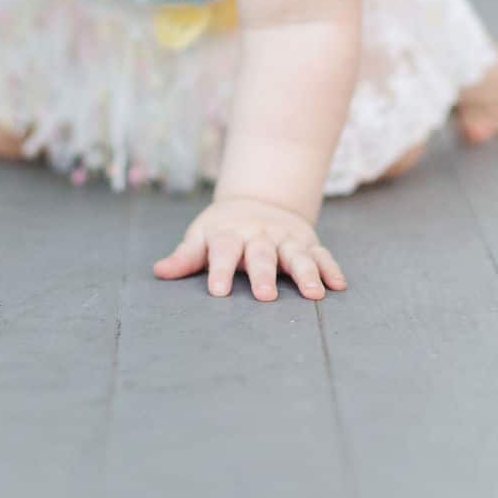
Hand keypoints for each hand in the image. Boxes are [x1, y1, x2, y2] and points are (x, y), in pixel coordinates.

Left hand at [153, 195, 347, 299]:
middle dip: (264, 274)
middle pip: (261, 253)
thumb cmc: (224, 229)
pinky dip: (330, 268)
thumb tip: (159, 272)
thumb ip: (185, 256)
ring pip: (296, 254)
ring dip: (305, 272)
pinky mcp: (306, 242)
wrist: (258, 201)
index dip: (220, 270)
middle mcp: (259, 235)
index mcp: (229, 234)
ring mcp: (284, 238)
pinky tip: (338, 285)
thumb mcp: (202, 237)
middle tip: (265, 296)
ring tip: (313, 294)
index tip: (218, 291)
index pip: (223, 250)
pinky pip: (321, 254)